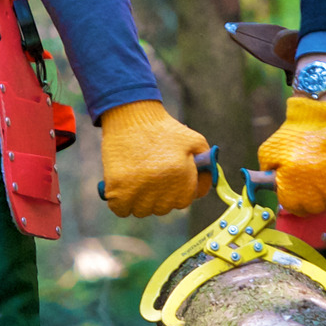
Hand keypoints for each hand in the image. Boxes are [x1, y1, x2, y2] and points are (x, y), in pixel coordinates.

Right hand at [98, 100, 211, 217]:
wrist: (131, 115)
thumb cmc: (164, 129)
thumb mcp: (194, 141)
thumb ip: (207, 165)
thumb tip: (207, 186)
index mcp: (181, 175)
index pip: (184, 201)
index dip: (178, 191)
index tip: (170, 182)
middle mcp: (161, 185)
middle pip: (163, 208)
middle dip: (160, 196)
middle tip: (152, 177)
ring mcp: (138, 189)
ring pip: (142, 211)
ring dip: (140, 201)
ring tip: (138, 180)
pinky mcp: (117, 188)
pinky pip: (122, 210)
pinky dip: (122, 204)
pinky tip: (123, 189)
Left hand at [260, 93, 325, 217]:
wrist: (323, 114)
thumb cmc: (295, 134)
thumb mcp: (270, 153)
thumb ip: (267, 176)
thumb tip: (264, 190)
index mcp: (293, 194)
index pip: (298, 209)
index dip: (300, 196)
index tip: (302, 184)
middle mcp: (317, 197)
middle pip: (319, 208)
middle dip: (318, 194)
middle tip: (318, 175)